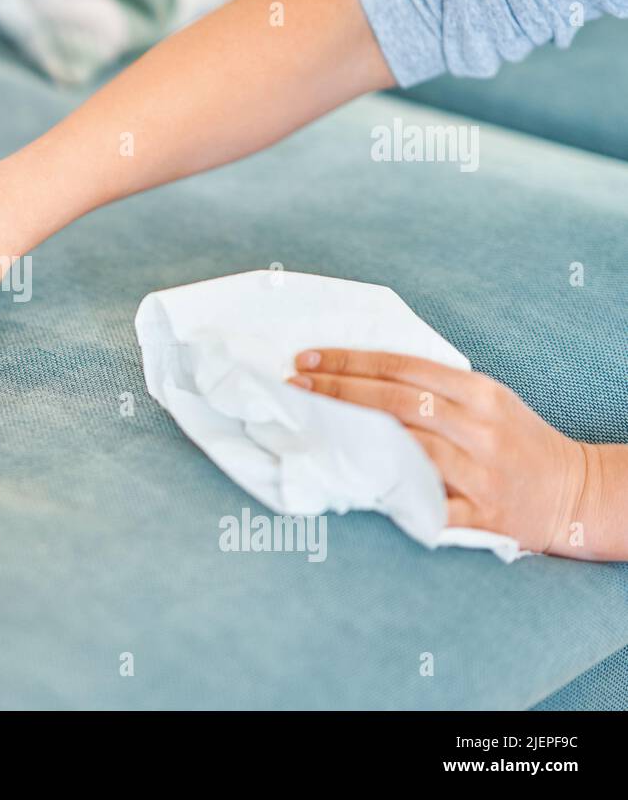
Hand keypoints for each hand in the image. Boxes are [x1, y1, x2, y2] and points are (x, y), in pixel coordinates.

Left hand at [286, 349, 595, 557]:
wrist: (576, 493)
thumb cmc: (517, 442)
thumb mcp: (486, 400)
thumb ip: (434, 388)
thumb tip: (362, 375)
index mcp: (478, 393)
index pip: (403, 367)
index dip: (351, 361)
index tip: (307, 357)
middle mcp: (479, 427)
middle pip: (399, 401)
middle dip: (340, 389)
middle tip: (295, 382)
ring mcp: (481, 472)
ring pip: (412, 447)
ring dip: (357, 437)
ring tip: (312, 426)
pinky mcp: (483, 514)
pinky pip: (432, 505)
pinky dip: (397, 498)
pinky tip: (356, 490)